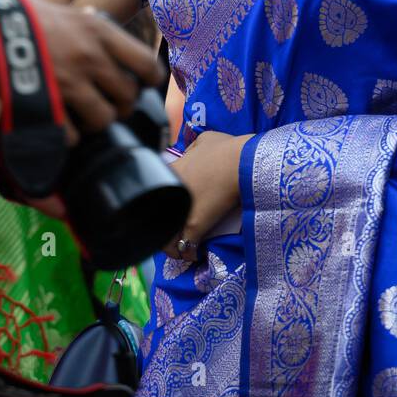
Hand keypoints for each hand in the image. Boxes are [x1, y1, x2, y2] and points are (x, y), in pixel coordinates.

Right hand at [23, 1, 164, 135]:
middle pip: (128, 98)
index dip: (147, 82)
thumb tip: (100, 25)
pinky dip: (66, 135)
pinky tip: (57, 124)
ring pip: (104, 119)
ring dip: (94, 123)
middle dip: (118, 106)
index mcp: (100, 30)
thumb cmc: (17, 14)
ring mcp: (71, 82)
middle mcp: (92, 56)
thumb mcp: (63, 12)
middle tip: (103, 105)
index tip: (138, 86)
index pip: (147, 65)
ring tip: (80, 118)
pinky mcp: (49, 104)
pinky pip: (73, 134)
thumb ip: (87, 26)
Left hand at [163, 129, 253, 259]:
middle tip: (175, 232)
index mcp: (171, 173)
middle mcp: (171, 194)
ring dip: (173, 246)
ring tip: (181, 250)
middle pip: (157, 219)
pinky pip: (185, 247)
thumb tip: (192, 152)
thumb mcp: (205, 140)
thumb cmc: (226, 148)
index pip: (155, 194)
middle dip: (164, 228)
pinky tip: (193, 256)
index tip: (173, 210)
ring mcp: (181, 211)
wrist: (241, 161)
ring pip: (166, 237)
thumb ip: (194, 148)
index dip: (163, 205)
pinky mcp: (194, 225)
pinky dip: (188, 254)